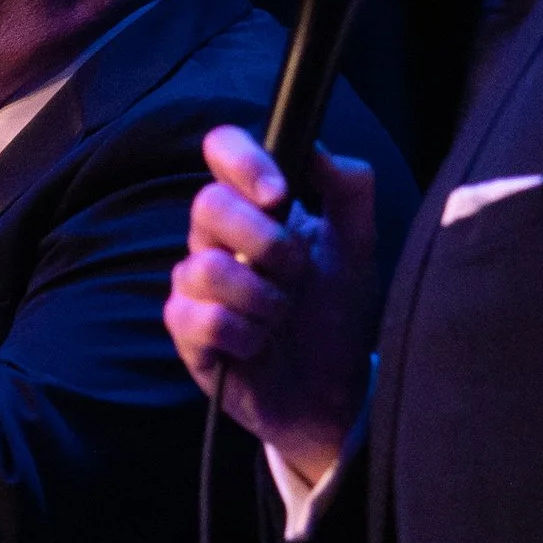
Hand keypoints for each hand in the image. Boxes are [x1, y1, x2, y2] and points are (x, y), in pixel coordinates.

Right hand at [164, 126, 378, 481]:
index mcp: (252, 207)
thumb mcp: (356, 250)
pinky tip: (259, 345)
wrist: (333, 392)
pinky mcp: (186, 334)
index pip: (222, 149)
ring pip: (206, 267)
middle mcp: (214, 239)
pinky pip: (202, 319)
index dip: (243, 161)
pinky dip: (245, 335)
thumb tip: (319, 150)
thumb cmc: (335, 316)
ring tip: (281, 317)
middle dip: (267, 244)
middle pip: (207, 205)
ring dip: (263, 298)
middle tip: (297, 274)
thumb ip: (348, 192)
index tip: (281, 195)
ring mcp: (194, 286)